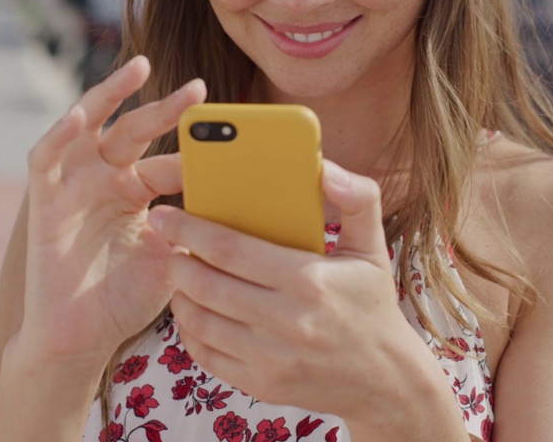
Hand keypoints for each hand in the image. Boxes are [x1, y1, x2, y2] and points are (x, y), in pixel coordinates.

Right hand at [15, 56, 206, 366]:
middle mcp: (105, 179)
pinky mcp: (44, 200)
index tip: (234, 145)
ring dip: (110, 94)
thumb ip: (196, 230)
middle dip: (166, 108)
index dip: (198, 153)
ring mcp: (73, 185)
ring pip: (89, 126)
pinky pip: (46, 159)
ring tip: (139, 69)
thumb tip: (244, 207)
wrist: (81, 339)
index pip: (169, 159)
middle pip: (135, 130)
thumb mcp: (172, 260)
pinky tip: (79, 117)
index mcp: (137, 190)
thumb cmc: (125, 299)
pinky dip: (59, 135)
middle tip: (199, 90)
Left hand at [148, 160, 421, 415]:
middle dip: (176, 260)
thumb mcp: (373, 248)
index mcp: (308, 280)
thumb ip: (358, 199)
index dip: (190, 229)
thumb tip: (326, 168)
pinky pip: (207, 354)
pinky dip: (190, 330)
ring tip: (180, 273)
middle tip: (168, 242)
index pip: (230, 249)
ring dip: (179, 293)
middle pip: (206, 284)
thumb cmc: (371, 304)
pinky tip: (194, 310)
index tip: (166, 214)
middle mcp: (286, 321)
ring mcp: (271, 358)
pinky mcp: (261, 384)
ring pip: (200, 321)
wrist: (386, 380)